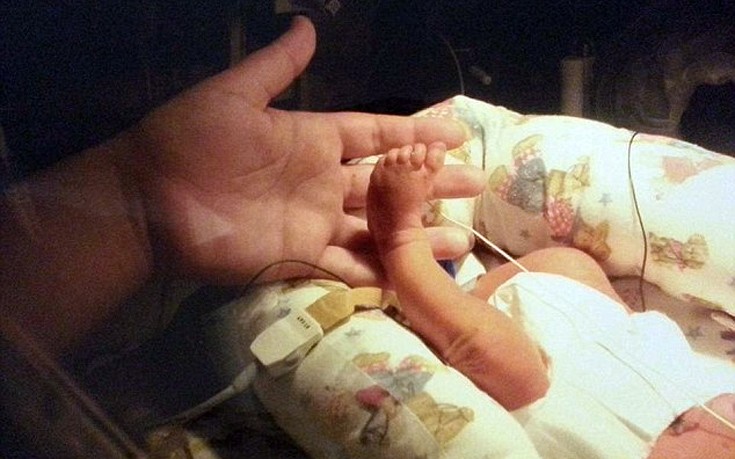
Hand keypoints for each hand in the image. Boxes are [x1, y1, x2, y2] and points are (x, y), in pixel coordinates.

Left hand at [129, 17, 484, 285]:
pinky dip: (382, 272)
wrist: (150, 201)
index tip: (455, 131)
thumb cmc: (190, 142)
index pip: (375, 134)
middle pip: (388, 182)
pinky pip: (349, 266)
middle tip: (476, 184)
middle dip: (430, 182)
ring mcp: (313, 223)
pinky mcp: (300, 258)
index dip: (414, 132)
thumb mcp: (234, 95)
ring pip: (377, 228)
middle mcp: (321, 182)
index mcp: (312, 139)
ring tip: (459, 237)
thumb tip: (307, 25)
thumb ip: (276, 67)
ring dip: (416, 232)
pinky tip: (416, 273)